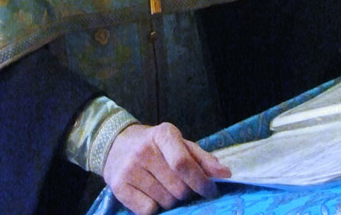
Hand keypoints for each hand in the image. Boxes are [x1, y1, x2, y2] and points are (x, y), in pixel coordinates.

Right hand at [103, 122, 230, 214]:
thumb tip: (225, 174)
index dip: (201, 182)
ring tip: (162, 186)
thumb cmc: (155, 146)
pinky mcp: (118, 186)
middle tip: (180, 185)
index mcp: (163, 134)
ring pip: (166, 202)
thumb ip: (202, 158)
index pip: (183, 163)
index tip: (210, 191)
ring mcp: (129, 168)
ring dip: (171, 201)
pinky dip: (154, 208)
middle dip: (186, 192)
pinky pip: (148, 211)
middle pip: (178, 188)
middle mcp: (144, 149)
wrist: (115, 144)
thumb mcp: (179, 144)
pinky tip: (149, 194)